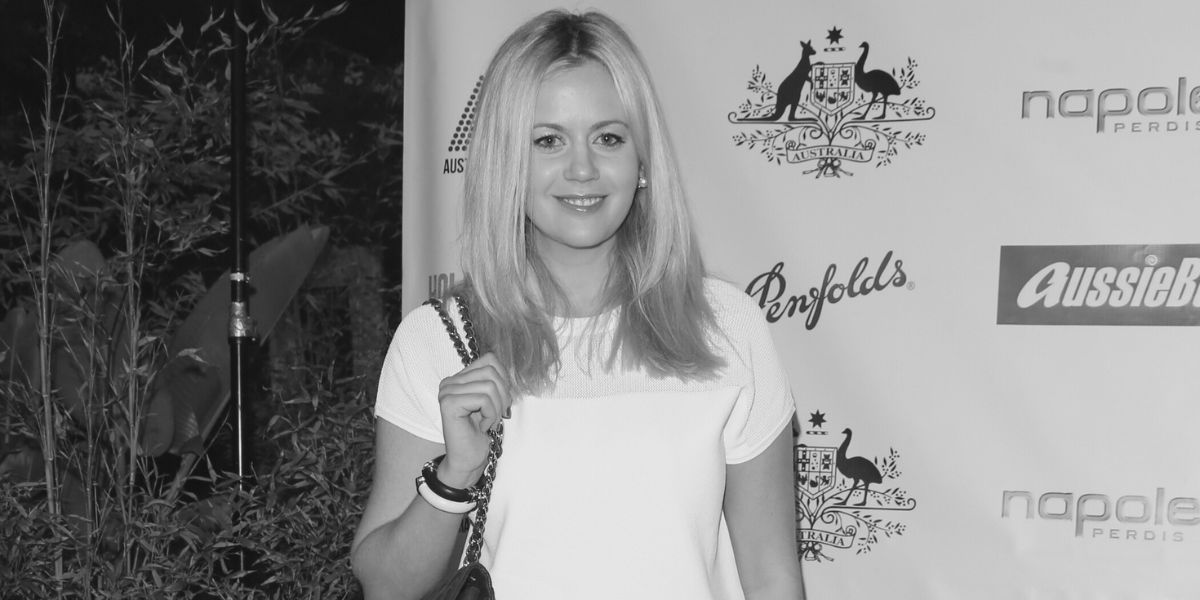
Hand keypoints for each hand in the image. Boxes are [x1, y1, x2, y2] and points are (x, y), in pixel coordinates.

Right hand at [436, 352, 511, 486]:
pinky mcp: (449, 403)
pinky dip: (491, 415)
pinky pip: (483, 399)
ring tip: (490, 422)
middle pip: (491, 371)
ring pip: (489, 386)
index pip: (490, 360)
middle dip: (503, 395)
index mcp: (459, 378)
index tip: (501, 402)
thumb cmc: (481, 433)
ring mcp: (446, 392)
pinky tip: (483, 427)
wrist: (469, 460)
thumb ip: (495, 381)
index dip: (503, 380)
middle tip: (498, 415)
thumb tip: (506, 369)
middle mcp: (449, 382)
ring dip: (497, 408)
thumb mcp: (493, 401)